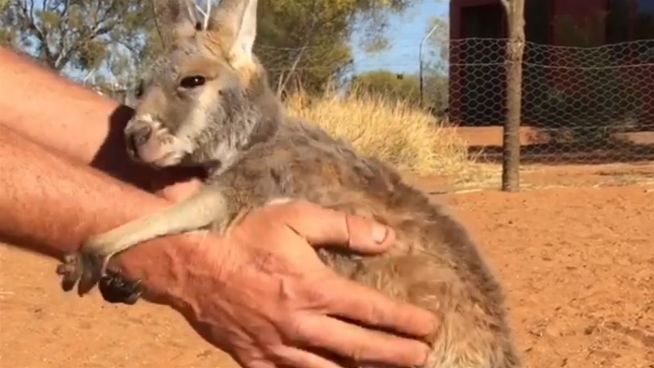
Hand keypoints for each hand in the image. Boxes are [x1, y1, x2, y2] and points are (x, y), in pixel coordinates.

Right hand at [165, 200, 437, 367]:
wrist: (190, 262)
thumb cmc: (244, 235)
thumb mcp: (297, 217)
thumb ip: (345, 228)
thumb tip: (387, 238)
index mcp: (316, 289)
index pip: (374, 311)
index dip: (407, 321)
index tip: (430, 326)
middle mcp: (302, 325)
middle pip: (362, 348)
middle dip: (399, 355)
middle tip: (425, 357)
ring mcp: (278, 348)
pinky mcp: (256, 360)